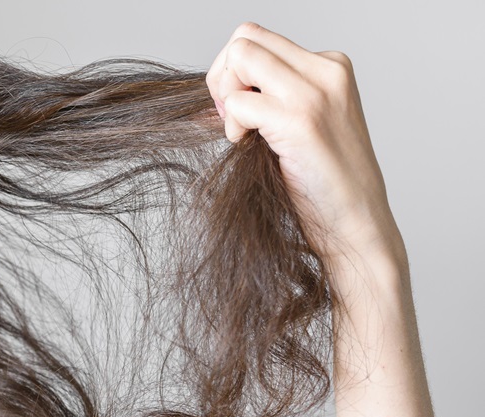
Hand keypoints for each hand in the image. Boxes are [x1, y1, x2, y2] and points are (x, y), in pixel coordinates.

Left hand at [206, 23, 401, 265]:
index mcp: (330, 67)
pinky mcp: (301, 120)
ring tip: (242, 132)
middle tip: (231, 118)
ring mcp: (315, 92)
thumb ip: (272, 97)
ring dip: (226, 97)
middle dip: (222, 77)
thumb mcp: (301, 125)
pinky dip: (232, 126)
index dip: (233, 71)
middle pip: (245, 38)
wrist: (356, 223)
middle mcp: (326, 70)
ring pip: (240, 57)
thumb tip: (215, 88)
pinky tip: (247, 146)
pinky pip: (238, 102)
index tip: (237, 108)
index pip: (258, 37)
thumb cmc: (323, 183)